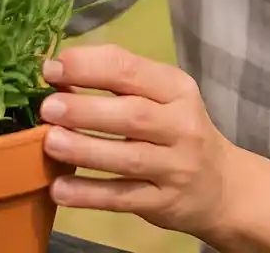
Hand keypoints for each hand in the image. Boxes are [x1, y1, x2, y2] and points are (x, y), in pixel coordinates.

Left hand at [38, 44, 239, 241]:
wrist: (222, 186)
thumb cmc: (178, 131)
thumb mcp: (163, 99)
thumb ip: (120, 85)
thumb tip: (60, 76)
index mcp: (177, 89)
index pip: (131, 70)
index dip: (89, 67)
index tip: (52, 68)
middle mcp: (182, 125)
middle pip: (132, 115)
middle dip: (86, 110)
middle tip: (48, 107)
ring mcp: (175, 167)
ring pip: (128, 158)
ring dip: (85, 150)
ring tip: (50, 142)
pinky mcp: (163, 202)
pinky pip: (122, 197)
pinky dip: (89, 194)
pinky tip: (60, 188)